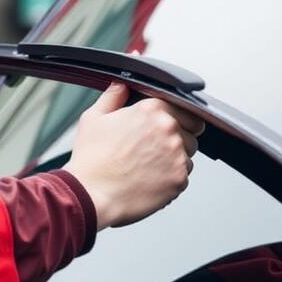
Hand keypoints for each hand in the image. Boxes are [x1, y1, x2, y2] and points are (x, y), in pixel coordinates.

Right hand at [63, 83, 205, 229]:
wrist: (90, 196)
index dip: (177, 118)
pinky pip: (183, 176)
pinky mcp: (179, 179)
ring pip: (188, 155)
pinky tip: (149, 180)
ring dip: (174, 160)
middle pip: (191, 131)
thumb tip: (121, 85)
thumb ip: (113, 96)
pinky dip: (170, 179)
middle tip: (153, 150)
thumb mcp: (93, 118)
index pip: (184, 108)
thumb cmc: (91, 161)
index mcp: (152, 110)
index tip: (166, 128)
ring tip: (147, 167)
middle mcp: (168, 129)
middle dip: (178, 138)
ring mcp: (176, 155)